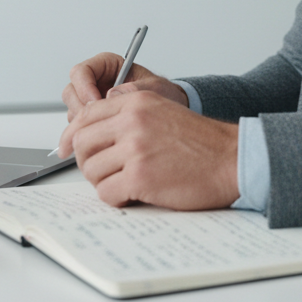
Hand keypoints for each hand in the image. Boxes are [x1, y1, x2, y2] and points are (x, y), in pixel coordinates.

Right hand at [60, 51, 187, 122]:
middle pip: (71, 91)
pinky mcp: (93, 118)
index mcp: (107, 66)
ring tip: (107, 129)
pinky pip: (80, 125)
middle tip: (99, 121)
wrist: (169, 114)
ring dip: (84, 123)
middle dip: (82, 109)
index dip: (84, 87)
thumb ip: (134, 89)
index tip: (97, 103)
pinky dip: (88, 132)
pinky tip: (105, 137)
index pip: (82, 71)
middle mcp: (95, 81)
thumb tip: (112, 94)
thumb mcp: (154, 89)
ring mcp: (92, 100)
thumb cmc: (162, 95)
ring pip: (73, 110)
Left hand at [60, 89, 238, 209]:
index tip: (68, 149)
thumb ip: (129, 106)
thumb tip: (95, 112)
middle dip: (88, 161)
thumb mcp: (163, 108)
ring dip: (104, 182)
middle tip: (104, 171)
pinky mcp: (141, 177)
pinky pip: (106, 192)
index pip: (86, 115)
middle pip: (82, 143)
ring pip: (91, 170)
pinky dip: (115, 198)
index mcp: (136, 103)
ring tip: (124, 183)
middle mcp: (132, 121)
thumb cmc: (201, 143)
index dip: (74, 136)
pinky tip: (133, 195)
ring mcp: (135, 149)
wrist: (232, 159)